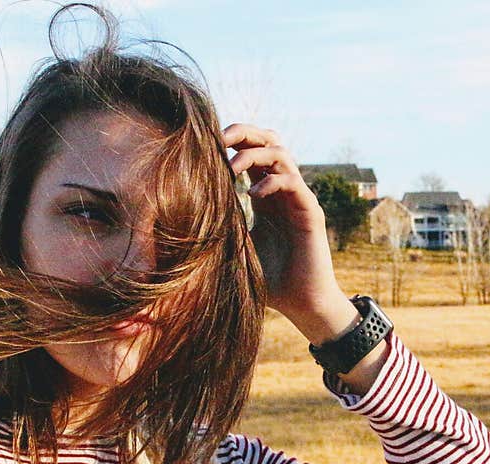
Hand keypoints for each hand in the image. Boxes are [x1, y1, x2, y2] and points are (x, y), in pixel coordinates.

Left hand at [223, 123, 355, 343]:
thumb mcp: (235, 250)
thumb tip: (178, 224)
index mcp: (265, 195)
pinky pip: (293, 182)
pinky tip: (252, 195)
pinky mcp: (311, 212)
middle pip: (268, 141)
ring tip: (231, 169)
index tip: (204, 146)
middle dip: (243, 132)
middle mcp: (282, 191)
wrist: (302, 304)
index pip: (251, 152)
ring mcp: (298, 199)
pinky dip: (271, 181)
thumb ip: (218, 231)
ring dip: (253, 154)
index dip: (231, 141)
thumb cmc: (270, 282)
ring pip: (281, 154)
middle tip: (218, 139)